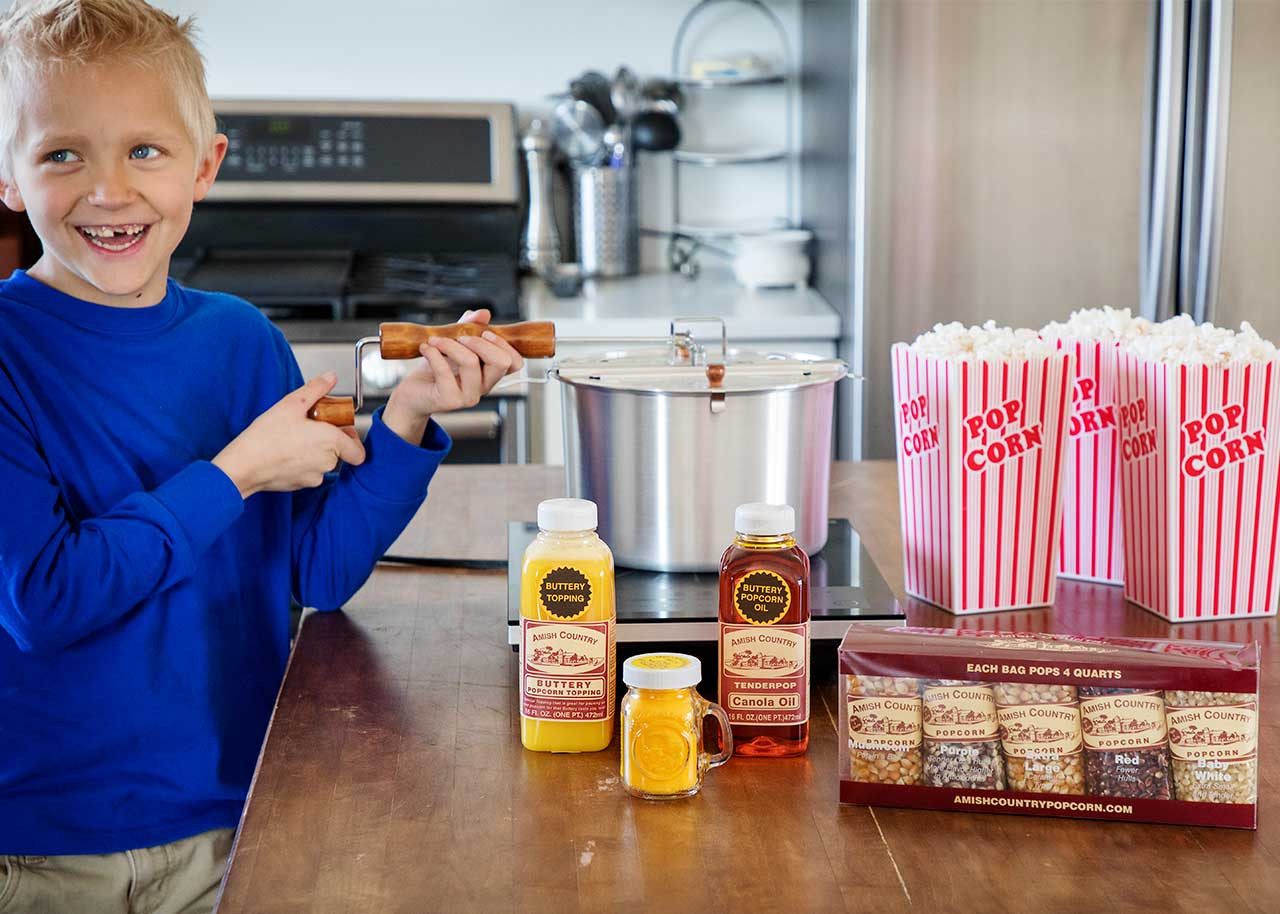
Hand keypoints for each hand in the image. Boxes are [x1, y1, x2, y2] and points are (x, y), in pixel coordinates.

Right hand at [213, 373, 366, 497]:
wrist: (243, 465)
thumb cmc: (266, 436)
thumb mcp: (291, 404)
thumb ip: (316, 389)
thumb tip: (330, 378)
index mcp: (331, 442)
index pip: (358, 450)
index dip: (351, 439)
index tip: (338, 429)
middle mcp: (327, 462)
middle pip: (339, 453)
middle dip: (328, 440)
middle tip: (309, 427)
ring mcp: (314, 476)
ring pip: (322, 462)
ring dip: (314, 451)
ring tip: (293, 438)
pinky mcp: (300, 485)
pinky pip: (308, 472)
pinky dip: (301, 463)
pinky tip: (285, 452)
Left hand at [382, 308, 525, 443]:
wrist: (413, 395)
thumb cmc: (435, 370)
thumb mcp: (453, 344)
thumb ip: (469, 328)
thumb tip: (483, 313)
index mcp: (490, 374)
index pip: (515, 363)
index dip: (504, 344)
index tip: (485, 331)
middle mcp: (484, 387)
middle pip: (501, 362)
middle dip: (480, 342)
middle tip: (460, 336)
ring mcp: (468, 396)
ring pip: (471, 362)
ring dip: (450, 344)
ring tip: (434, 340)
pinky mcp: (449, 400)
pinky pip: (444, 371)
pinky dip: (433, 354)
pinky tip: (425, 348)